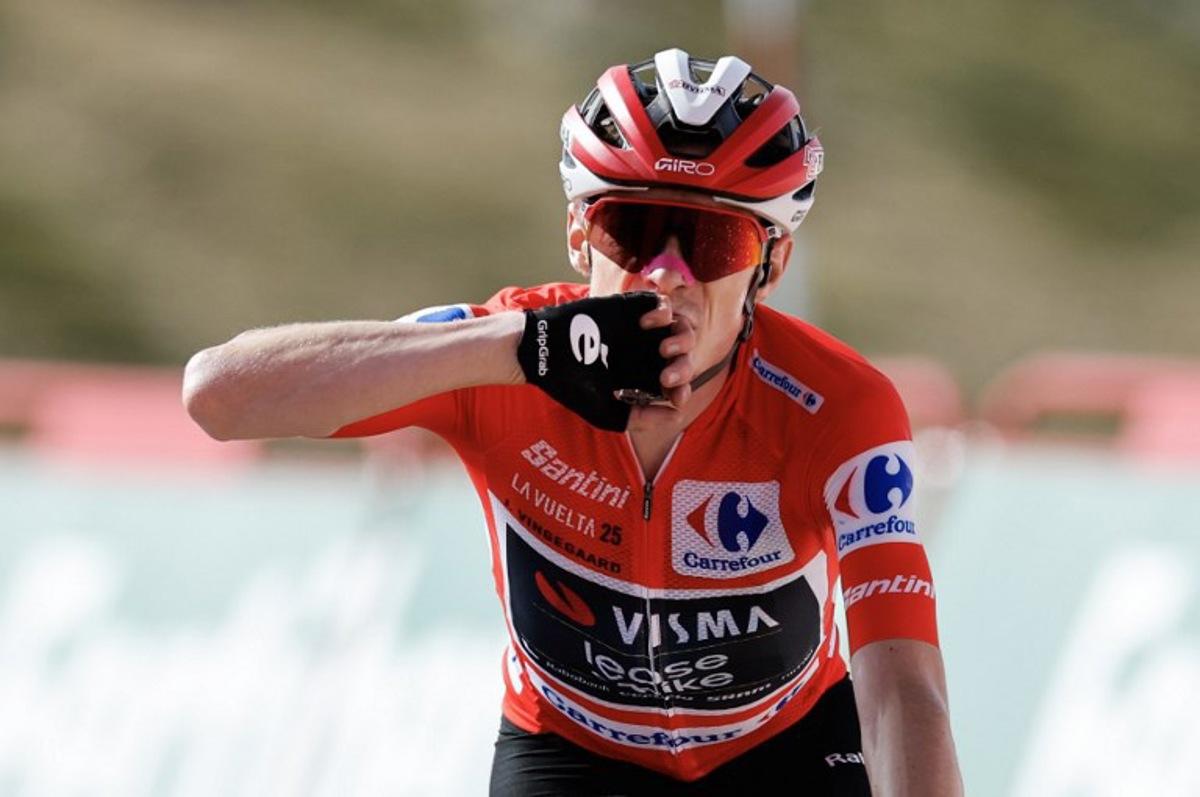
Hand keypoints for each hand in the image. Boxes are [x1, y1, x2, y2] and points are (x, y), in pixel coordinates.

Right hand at [516, 292, 669, 430]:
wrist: (545, 353)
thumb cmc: (571, 386)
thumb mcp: (607, 413)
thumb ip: (641, 419)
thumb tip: (676, 414)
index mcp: (641, 378)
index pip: (676, 384)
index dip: (682, 390)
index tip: (676, 397)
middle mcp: (645, 354)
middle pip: (683, 358)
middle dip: (683, 368)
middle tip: (667, 377)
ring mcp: (640, 330)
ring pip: (680, 329)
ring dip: (682, 339)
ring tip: (665, 349)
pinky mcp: (630, 308)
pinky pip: (661, 303)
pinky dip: (663, 312)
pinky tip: (647, 324)